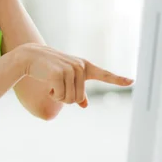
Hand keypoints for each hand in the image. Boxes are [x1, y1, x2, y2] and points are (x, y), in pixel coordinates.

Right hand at [18, 43, 133, 108]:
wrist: (30, 57)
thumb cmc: (48, 69)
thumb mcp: (65, 78)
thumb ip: (77, 91)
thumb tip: (84, 105)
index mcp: (84, 66)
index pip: (104, 74)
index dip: (118, 79)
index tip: (131, 81)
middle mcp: (80, 67)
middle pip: (78, 98)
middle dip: (66, 98)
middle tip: (56, 87)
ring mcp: (70, 69)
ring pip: (70, 99)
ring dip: (58, 96)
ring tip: (51, 83)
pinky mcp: (59, 74)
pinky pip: (59, 96)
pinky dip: (52, 94)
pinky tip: (46, 84)